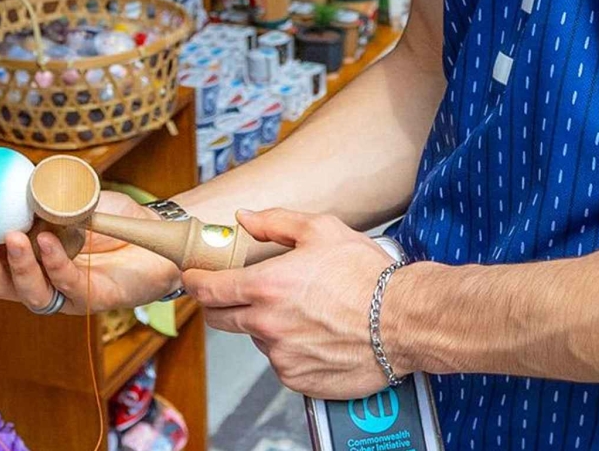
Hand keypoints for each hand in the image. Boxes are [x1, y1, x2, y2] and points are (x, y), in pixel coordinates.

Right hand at [0, 190, 180, 314]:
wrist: (160, 231)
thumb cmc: (117, 217)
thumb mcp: (79, 197)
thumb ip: (51, 193)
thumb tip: (17, 173)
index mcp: (35, 258)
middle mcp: (46, 279)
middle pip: (2, 284)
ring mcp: (69, 293)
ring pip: (32, 292)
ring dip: (19, 265)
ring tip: (14, 237)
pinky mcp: (94, 299)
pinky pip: (68, 284)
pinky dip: (54, 262)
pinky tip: (48, 241)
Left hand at [184, 209, 393, 399]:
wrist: (405, 321)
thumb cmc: (367, 275)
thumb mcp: (322, 230)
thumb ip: (275, 222)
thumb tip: (244, 218)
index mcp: (266, 286)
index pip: (207, 290)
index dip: (194, 282)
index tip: (193, 278)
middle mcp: (267, 325)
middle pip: (220, 319)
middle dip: (221, 304)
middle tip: (240, 292)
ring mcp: (282, 356)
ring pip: (256, 339)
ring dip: (265, 325)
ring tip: (303, 311)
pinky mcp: (299, 379)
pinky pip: (282, 362)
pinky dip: (290, 348)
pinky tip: (316, 333)